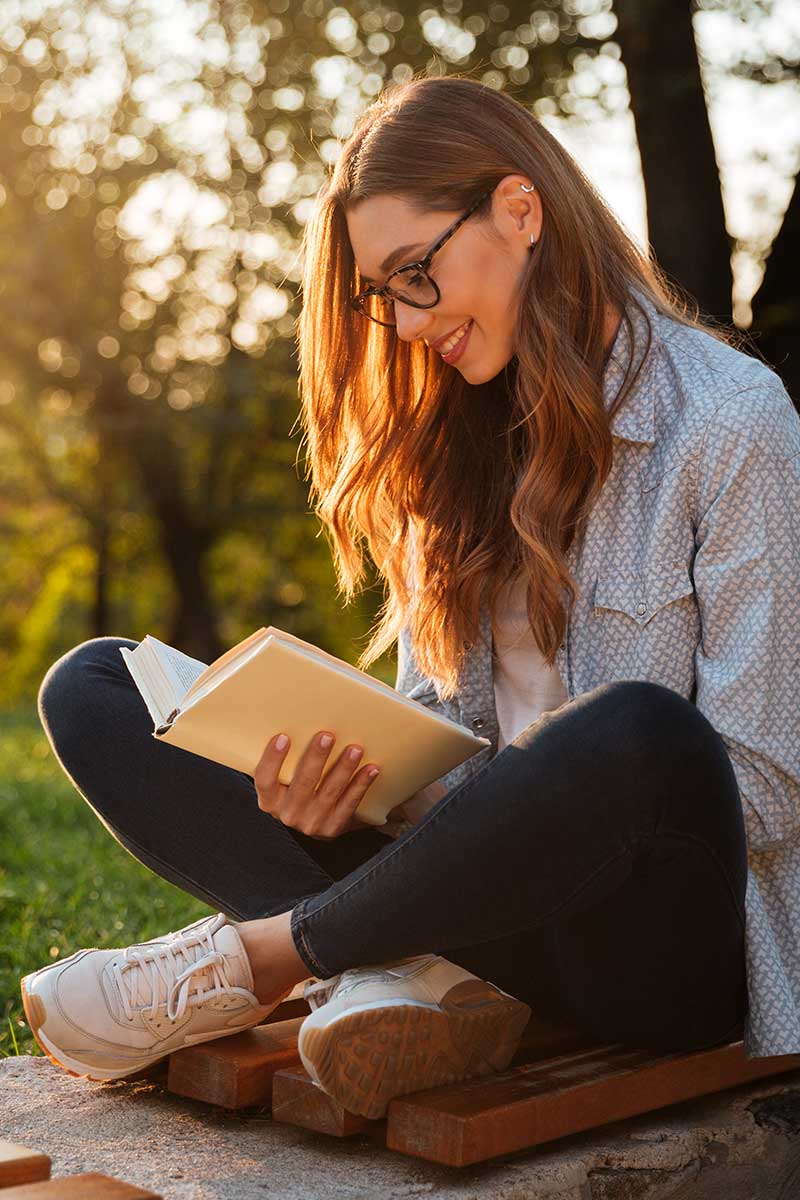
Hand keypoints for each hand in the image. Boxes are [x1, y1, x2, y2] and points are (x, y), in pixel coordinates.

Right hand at [253, 729, 380, 839]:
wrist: (312, 822)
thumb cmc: (296, 790)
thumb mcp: (283, 781)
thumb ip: (286, 761)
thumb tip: (297, 720)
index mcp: (270, 800)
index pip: (265, 780)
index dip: (272, 759)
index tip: (283, 737)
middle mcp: (288, 814)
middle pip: (303, 782)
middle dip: (316, 757)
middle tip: (327, 736)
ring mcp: (311, 823)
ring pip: (329, 791)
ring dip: (344, 768)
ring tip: (355, 749)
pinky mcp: (332, 827)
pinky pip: (349, 804)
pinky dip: (361, 785)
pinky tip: (371, 769)